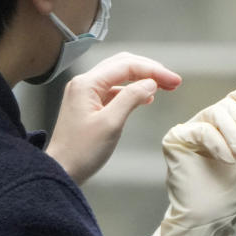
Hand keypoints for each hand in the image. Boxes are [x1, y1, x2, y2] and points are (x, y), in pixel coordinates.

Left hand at [46, 52, 181, 185]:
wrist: (61, 171)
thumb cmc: (81, 151)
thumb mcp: (111, 123)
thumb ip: (131, 98)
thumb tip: (150, 83)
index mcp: (87, 84)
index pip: (127, 66)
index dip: (154, 71)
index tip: (175, 81)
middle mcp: (84, 83)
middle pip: (123, 64)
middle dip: (150, 70)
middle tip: (173, 81)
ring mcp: (85, 93)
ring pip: (119, 75)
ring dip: (143, 78)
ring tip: (164, 86)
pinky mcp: (89, 104)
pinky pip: (114, 89)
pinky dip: (133, 89)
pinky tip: (146, 97)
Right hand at [147, 77, 235, 235]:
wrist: (209, 220)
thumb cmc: (232, 197)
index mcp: (225, 132)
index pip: (235, 104)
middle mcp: (206, 128)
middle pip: (226, 104)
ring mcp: (189, 133)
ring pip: (215, 112)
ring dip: (232, 133)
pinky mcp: (175, 139)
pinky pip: (201, 128)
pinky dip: (217, 143)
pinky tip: (225, 159)